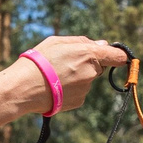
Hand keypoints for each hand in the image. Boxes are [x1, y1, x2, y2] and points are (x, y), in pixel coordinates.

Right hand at [14, 36, 130, 116]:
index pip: (117, 56)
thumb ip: (82, 41)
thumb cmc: (39, 60)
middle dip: (89, 64)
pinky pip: (79, 92)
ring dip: (77, 77)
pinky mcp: (79, 101)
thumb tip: (102, 44)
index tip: (116, 56)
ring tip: (55, 76)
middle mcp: (92, 72)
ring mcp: (86, 89)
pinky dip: (71, 89)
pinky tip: (56, 87)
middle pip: (99, 67)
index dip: (118, 55)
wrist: (25, 87)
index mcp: (89, 54)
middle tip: (67, 63)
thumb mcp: (58, 41)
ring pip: (87, 80)